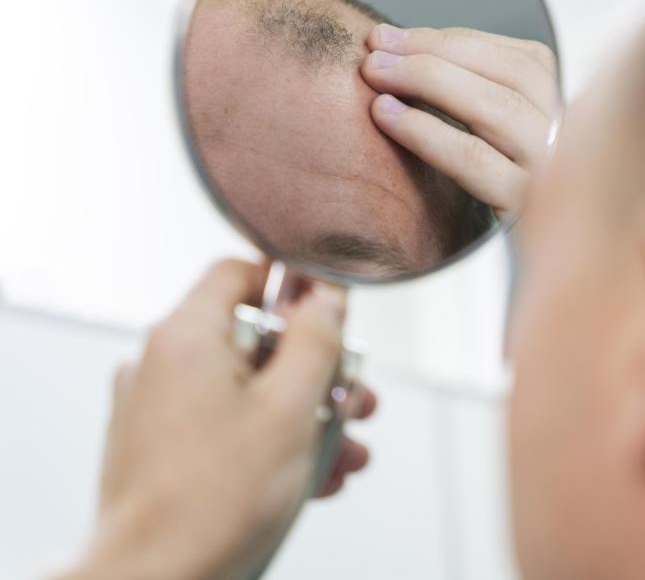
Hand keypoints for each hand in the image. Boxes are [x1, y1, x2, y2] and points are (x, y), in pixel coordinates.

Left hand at [60, 259, 376, 579]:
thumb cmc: (207, 505)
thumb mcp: (290, 409)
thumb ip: (316, 341)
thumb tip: (328, 299)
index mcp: (186, 337)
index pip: (241, 272)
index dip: (294, 286)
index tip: (331, 313)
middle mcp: (163, 365)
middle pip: (254, 338)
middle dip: (316, 370)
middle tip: (352, 396)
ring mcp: (158, 409)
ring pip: (247, 389)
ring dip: (305, 414)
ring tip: (344, 449)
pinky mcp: (161, 450)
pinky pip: (228, 426)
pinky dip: (271, 441)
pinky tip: (312, 475)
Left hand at [362, 24, 558, 220]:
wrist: (548, 279)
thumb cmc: (501, 200)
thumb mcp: (502, 143)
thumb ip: (473, 97)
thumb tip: (395, 48)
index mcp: (568, 110)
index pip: (516, 56)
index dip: (447, 39)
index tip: (390, 37)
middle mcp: (570, 137)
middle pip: (507, 75)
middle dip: (431, 54)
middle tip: (372, 53)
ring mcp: (554, 175)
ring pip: (495, 109)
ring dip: (427, 82)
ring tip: (375, 79)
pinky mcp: (527, 213)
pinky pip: (475, 161)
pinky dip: (428, 133)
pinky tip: (390, 119)